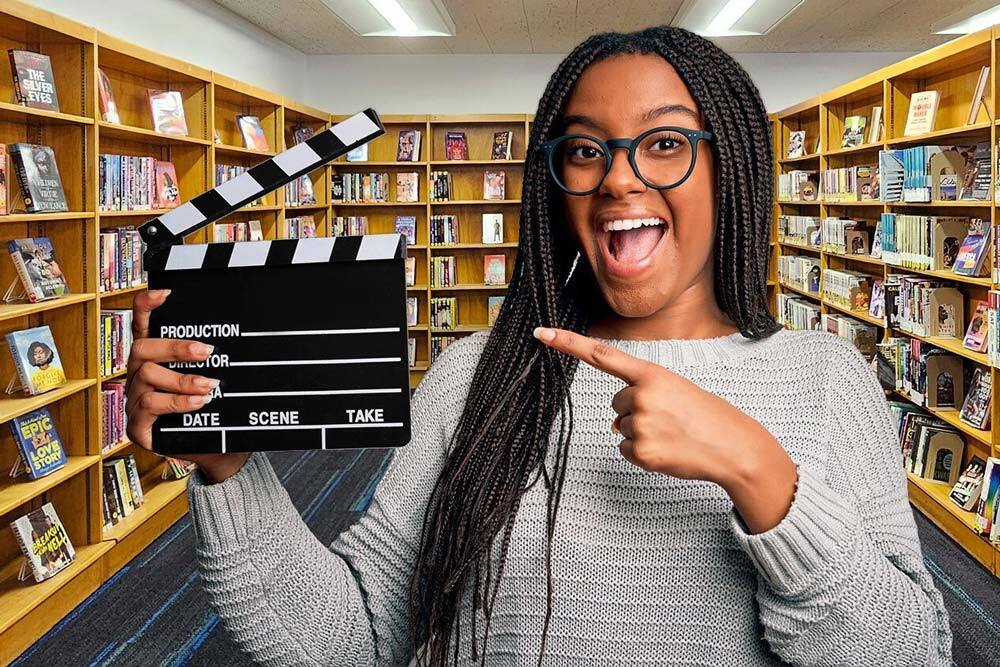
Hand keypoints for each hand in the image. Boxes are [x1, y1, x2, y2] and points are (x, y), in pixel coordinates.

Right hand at [126, 289, 249, 482]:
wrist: (218, 450)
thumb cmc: (215, 409)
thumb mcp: (216, 377)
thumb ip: (215, 359)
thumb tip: (247, 335)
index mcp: (154, 358)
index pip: (142, 325)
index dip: (146, 307)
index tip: (165, 294)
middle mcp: (138, 375)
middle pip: (141, 349)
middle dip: (175, 347)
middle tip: (207, 351)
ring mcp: (135, 400)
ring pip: (146, 376)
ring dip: (182, 379)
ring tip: (209, 386)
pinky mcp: (138, 426)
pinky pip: (148, 405)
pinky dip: (175, 402)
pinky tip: (197, 403)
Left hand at [533, 326, 796, 532]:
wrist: (732, 446)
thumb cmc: (704, 416)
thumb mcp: (674, 391)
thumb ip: (640, 396)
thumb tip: (615, 425)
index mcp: (651, 373)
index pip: (602, 354)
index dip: (568, 343)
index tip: (541, 333)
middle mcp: (641, 395)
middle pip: (616, 403)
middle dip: (637, 412)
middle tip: (669, 418)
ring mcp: (640, 424)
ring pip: (621, 428)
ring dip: (643, 434)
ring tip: (673, 434)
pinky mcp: (641, 451)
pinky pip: (625, 450)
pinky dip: (643, 454)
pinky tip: (668, 450)